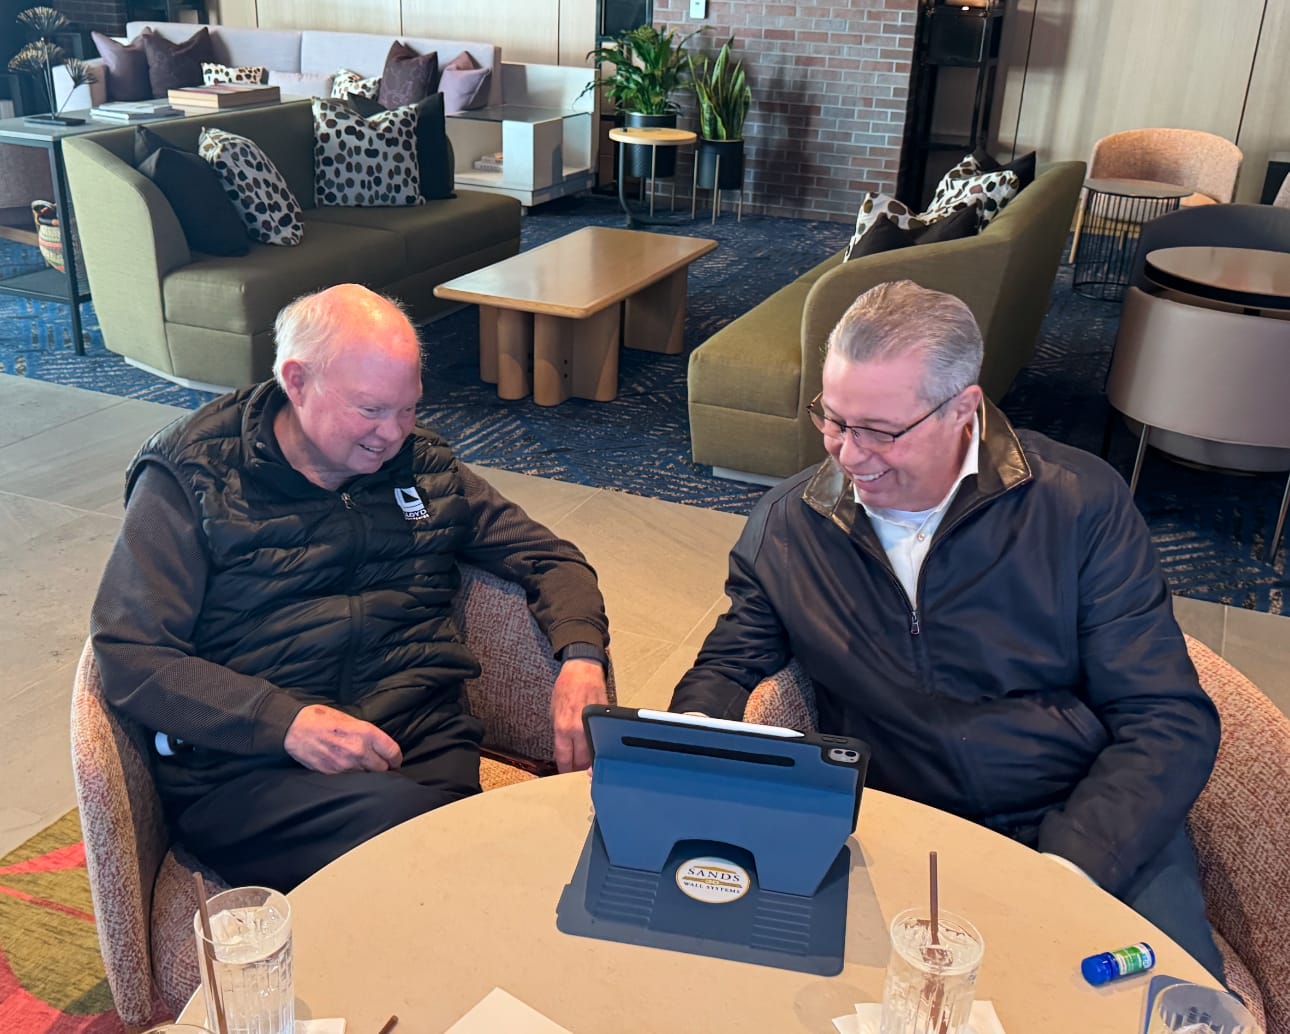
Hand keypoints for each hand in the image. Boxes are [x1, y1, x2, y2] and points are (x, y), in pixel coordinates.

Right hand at [284, 704, 402, 773]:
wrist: (294, 729)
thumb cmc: (320, 719)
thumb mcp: (349, 718)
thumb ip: (365, 732)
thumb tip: (377, 744)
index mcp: (365, 733)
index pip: (393, 752)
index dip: (396, 758)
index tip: (395, 760)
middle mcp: (359, 750)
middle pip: (383, 769)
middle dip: (384, 767)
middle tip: (381, 765)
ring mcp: (346, 765)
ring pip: (368, 776)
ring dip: (369, 774)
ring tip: (365, 768)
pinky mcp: (333, 774)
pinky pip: (351, 780)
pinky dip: (354, 777)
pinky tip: (351, 771)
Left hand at [551, 658, 606, 772]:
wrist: (582, 670)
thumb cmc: (566, 687)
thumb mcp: (553, 711)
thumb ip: (559, 733)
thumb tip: (563, 750)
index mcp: (563, 728)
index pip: (564, 759)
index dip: (564, 770)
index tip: (564, 776)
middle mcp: (578, 729)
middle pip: (581, 761)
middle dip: (578, 770)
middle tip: (577, 776)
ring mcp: (593, 725)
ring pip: (594, 753)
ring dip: (590, 762)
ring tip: (588, 768)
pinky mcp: (605, 720)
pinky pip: (602, 739)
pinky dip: (600, 746)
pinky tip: (597, 750)